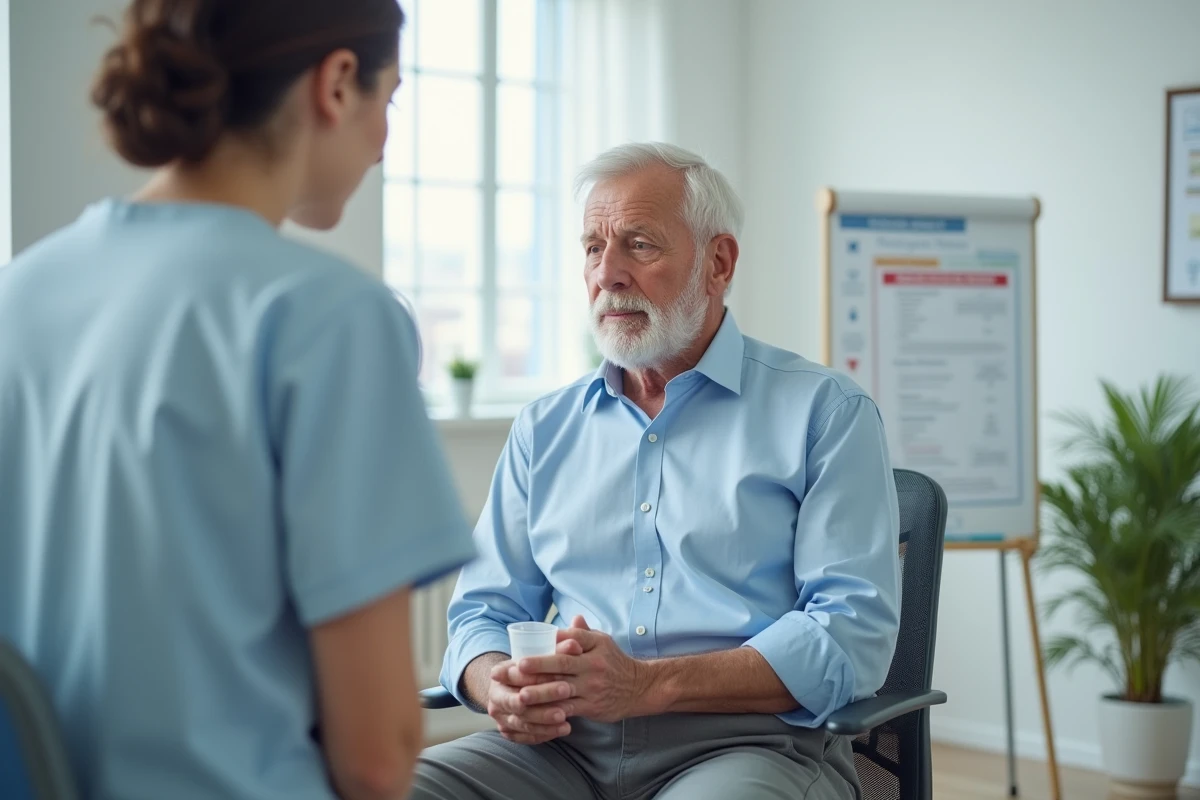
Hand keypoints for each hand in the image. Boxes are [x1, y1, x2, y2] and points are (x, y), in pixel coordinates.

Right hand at [485, 638, 583, 744]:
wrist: (514, 689)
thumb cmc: (532, 669)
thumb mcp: (541, 656)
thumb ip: (559, 649)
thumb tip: (576, 645)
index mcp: (499, 674)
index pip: (516, 675)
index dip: (538, 675)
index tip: (562, 673)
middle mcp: (495, 697)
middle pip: (517, 701)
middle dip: (543, 696)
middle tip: (567, 691)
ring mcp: (501, 717)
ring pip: (522, 722)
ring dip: (545, 720)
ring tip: (567, 716)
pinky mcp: (509, 732)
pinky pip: (526, 737)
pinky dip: (544, 733)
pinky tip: (563, 728)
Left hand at [495, 616, 647, 723]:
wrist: (639, 687)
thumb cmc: (614, 662)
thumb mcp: (603, 642)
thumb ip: (584, 633)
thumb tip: (572, 618)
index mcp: (594, 644)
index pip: (569, 639)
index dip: (547, 643)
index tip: (528, 645)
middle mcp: (593, 664)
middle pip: (560, 663)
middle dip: (535, 666)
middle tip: (513, 668)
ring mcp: (592, 686)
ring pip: (561, 689)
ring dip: (539, 693)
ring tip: (519, 695)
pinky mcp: (591, 705)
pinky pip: (568, 708)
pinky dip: (551, 711)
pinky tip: (536, 713)